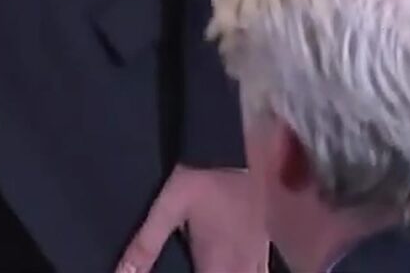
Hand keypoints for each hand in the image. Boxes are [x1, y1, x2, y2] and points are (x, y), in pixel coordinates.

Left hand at [119, 166, 265, 272]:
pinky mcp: (264, 244)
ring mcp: (257, 255)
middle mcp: (242, 265)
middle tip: (195, 268)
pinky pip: (262, 272)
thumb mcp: (166, 209)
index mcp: (217, 263)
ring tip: (208, 267)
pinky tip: (233, 268)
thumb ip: (145, 245)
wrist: (231, 149)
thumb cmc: (199, 180)